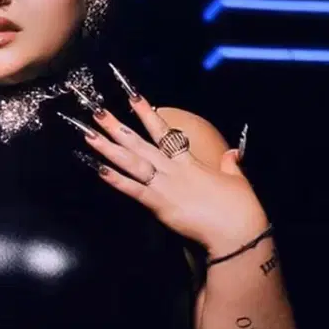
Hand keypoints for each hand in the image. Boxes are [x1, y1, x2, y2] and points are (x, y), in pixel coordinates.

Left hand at [63, 69, 267, 254]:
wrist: (237, 232)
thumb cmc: (239, 207)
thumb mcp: (237, 180)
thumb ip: (231, 164)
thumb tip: (233, 153)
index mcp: (189, 162)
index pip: (164, 132)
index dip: (146, 113)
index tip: (131, 96)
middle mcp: (172, 169)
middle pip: (139, 143)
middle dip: (116, 126)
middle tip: (96, 111)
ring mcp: (163, 186)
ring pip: (131, 162)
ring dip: (108, 148)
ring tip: (88, 134)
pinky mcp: (159, 205)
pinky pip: (133, 189)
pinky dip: (115, 179)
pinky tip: (98, 169)